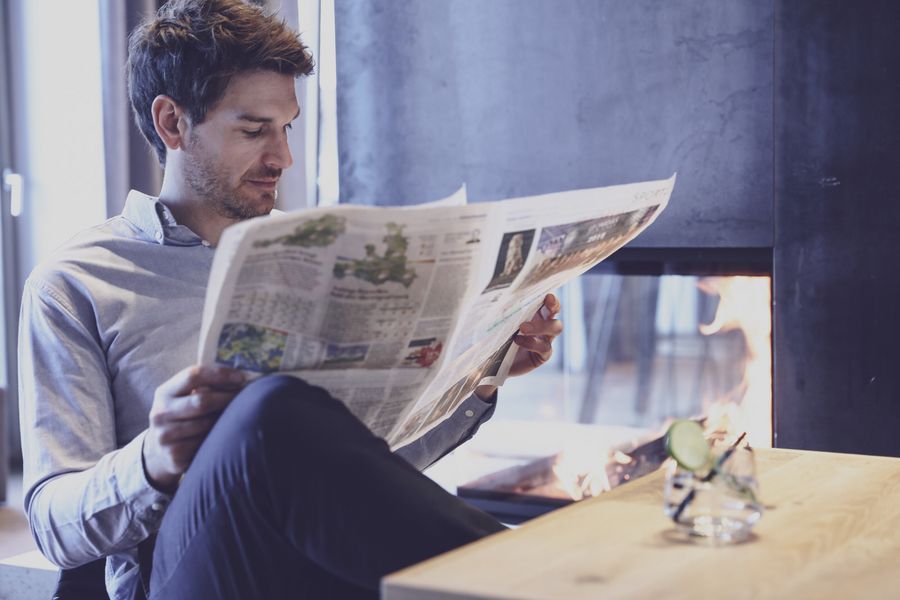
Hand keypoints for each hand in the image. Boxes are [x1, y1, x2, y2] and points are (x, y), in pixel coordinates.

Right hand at [142, 365, 244, 491]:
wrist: (158, 449)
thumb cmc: (182, 415)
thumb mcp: (183, 397)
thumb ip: (204, 385)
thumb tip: (241, 377)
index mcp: (164, 392)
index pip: (193, 376)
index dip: (220, 375)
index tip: (241, 377)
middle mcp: (160, 413)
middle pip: (202, 402)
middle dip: (228, 398)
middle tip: (247, 397)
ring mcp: (165, 436)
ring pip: (206, 425)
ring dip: (224, 420)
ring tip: (235, 416)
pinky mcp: (174, 456)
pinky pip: (205, 445)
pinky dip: (217, 439)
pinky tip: (221, 435)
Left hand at [475, 293, 562, 399]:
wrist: (492, 361)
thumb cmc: (496, 335)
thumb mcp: (498, 320)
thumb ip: (503, 308)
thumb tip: (497, 292)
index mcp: (536, 313)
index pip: (550, 304)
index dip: (552, 300)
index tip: (547, 296)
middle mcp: (544, 326)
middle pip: (556, 315)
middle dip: (550, 312)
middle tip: (534, 309)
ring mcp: (545, 340)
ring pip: (555, 329)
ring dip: (540, 326)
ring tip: (521, 328)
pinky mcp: (542, 355)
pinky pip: (545, 347)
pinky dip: (532, 342)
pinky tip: (517, 341)